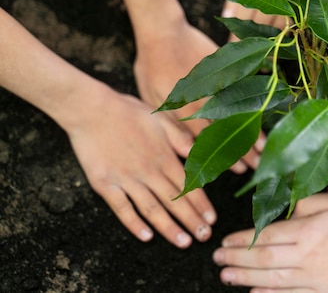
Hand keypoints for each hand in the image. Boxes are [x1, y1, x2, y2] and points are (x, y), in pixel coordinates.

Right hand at [68, 90, 215, 247]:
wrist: (91, 109)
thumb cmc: (128, 111)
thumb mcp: (162, 119)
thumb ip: (182, 139)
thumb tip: (201, 153)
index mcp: (164, 156)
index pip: (188, 186)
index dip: (201, 204)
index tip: (212, 219)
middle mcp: (148, 171)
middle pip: (174, 201)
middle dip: (191, 221)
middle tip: (205, 237)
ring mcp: (126, 179)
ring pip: (152, 209)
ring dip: (169, 228)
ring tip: (183, 242)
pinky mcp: (105, 184)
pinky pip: (122, 208)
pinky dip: (134, 224)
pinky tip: (145, 237)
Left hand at [133, 19, 260, 171]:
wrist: (163, 30)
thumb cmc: (151, 64)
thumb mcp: (150, 97)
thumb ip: (169, 123)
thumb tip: (185, 150)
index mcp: (185, 108)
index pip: (208, 138)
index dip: (224, 154)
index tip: (237, 169)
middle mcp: (204, 98)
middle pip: (226, 128)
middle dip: (242, 149)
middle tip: (255, 166)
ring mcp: (217, 83)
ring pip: (238, 112)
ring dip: (251, 131)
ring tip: (264, 148)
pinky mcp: (225, 69)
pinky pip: (245, 90)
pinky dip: (257, 103)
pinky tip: (267, 114)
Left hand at [213, 194, 327, 292]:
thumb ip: (309, 204)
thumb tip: (288, 212)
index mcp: (307, 230)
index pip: (266, 235)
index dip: (242, 238)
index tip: (225, 240)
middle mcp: (304, 255)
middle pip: (262, 258)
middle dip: (235, 258)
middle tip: (217, 258)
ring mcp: (313, 278)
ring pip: (271, 279)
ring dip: (245, 277)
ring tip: (226, 275)